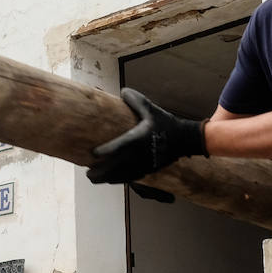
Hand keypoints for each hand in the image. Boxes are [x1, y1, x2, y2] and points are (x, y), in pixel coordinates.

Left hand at [86, 88, 206, 184]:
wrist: (184, 140)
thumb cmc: (166, 123)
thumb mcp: (151, 109)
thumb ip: (136, 101)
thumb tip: (123, 92)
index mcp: (138, 139)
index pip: (118, 147)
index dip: (104, 152)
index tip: (92, 154)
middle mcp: (139, 155)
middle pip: (115, 168)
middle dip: (99, 172)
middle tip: (87, 172)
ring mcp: (143, 165)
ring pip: (120, 177)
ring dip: (106, 179)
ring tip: (93, 177)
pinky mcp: (147, 171)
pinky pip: (129, 179)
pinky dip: (117, 180)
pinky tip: (109, 180)